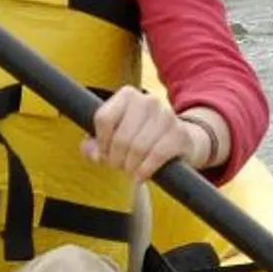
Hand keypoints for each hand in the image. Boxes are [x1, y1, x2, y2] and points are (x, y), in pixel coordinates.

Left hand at [83, 87, 216, 182]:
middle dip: (116, 159)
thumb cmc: (140, 137)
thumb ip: (94, 144)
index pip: (104, 119)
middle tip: (118, 167)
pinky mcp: (179, 134)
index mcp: (127, 95)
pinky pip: (156, 155)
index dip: (101, 143)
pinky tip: (140, 176)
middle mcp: (147, 100)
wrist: (179, 140)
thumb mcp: (114, 135)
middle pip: (121, 137)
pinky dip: (144, 170)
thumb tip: (93, 154)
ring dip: (130, 167)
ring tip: (130, 171)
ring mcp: (166, 116)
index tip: (104, 154)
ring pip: (138, 148)